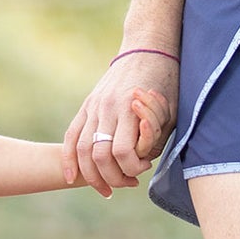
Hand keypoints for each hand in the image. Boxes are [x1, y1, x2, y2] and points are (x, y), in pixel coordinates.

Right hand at [63, 52, 178, 194]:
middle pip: (99, 155)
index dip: (132, 168)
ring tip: (104, 189)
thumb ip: (154, 136)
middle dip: (112, 177)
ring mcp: (93, 106)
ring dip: (91, 175)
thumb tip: (139, 161)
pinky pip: (71, 136)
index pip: (123, 152)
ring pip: (82, 149)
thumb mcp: (170, 109)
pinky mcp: (87, 106)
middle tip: (127, 184)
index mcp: (130, 108)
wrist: (147, 49)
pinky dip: (68, 159)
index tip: (144, 168)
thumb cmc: (165, 81)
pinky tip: (71, 177)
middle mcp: (107, 107)